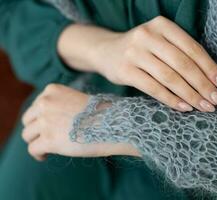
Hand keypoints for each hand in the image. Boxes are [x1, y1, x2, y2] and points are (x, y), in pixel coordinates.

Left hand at [21, 84, 139, 160]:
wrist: (113, 124)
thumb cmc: (102, 114)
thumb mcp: (77, 100)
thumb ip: (60, 104)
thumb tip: (46, 121)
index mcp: (52, 90)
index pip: (36, 106)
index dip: (41, 118)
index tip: (50, 126)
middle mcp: (45, 103)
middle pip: (28, 120)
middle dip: (36, 130)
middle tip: (46, 138)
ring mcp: (45, 121)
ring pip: (27, 135)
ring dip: (36, 141)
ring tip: (46, 148)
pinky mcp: (48, 139)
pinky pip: (32, 149)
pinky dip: (37, 154)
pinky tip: (45, 156)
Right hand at [58, 16, 216, 112]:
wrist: (106, 51)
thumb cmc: (142, 50)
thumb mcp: (160, 43)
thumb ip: (181, 55)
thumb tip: (211, 82)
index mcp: (162, 25)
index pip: (193, 48)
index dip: (210, 68)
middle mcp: (148, 35)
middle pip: (183, 64)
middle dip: (203, 85)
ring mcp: (135, 52)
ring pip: (169, 77)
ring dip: (190, 95)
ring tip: (204, 107)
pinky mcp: (125, 70)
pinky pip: (153, 88)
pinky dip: (171, 99)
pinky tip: (184, 108)